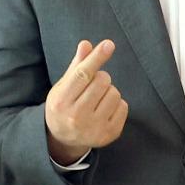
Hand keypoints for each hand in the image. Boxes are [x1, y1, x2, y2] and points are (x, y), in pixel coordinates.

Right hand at [45, 39, 127, 160]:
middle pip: (101, 81)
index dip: (96, 58)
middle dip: (101, 78)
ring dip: (109, 91)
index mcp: (61, 101)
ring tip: (98, 99)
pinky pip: (123, 106)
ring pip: (114, 93)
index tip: (108, 44)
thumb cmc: (64, 106)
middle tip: (93, 86)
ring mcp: (94, 128)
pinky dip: (117, 104)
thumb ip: (76, 66)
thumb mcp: (63, 86)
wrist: (63, 139)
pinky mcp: (109, 134)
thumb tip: (86, 44)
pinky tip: (105, 109)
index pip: (82, 75)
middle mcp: (77, 117)